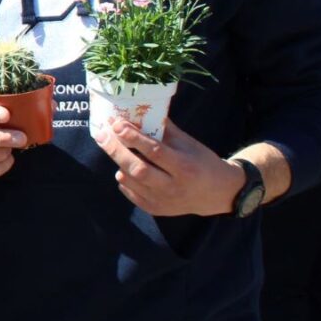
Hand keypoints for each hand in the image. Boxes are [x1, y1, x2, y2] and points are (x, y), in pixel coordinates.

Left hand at [93, 117, 244, 216]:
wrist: (219, 194)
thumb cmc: (202, 162)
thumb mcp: (189, 143)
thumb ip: (165, 130)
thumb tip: (140, 110)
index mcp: (185, 167)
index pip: (155, 152)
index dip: (133, 138)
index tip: (116, 124)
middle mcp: (174, 187)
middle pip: (138, 169)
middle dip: (116, 150)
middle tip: (101, 134)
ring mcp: (164, 201)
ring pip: (131, 182)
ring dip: (119, 162)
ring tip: (113, 148)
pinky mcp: (156, 210)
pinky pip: (131, 193)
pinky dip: (124, 179)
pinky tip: (125, 168)